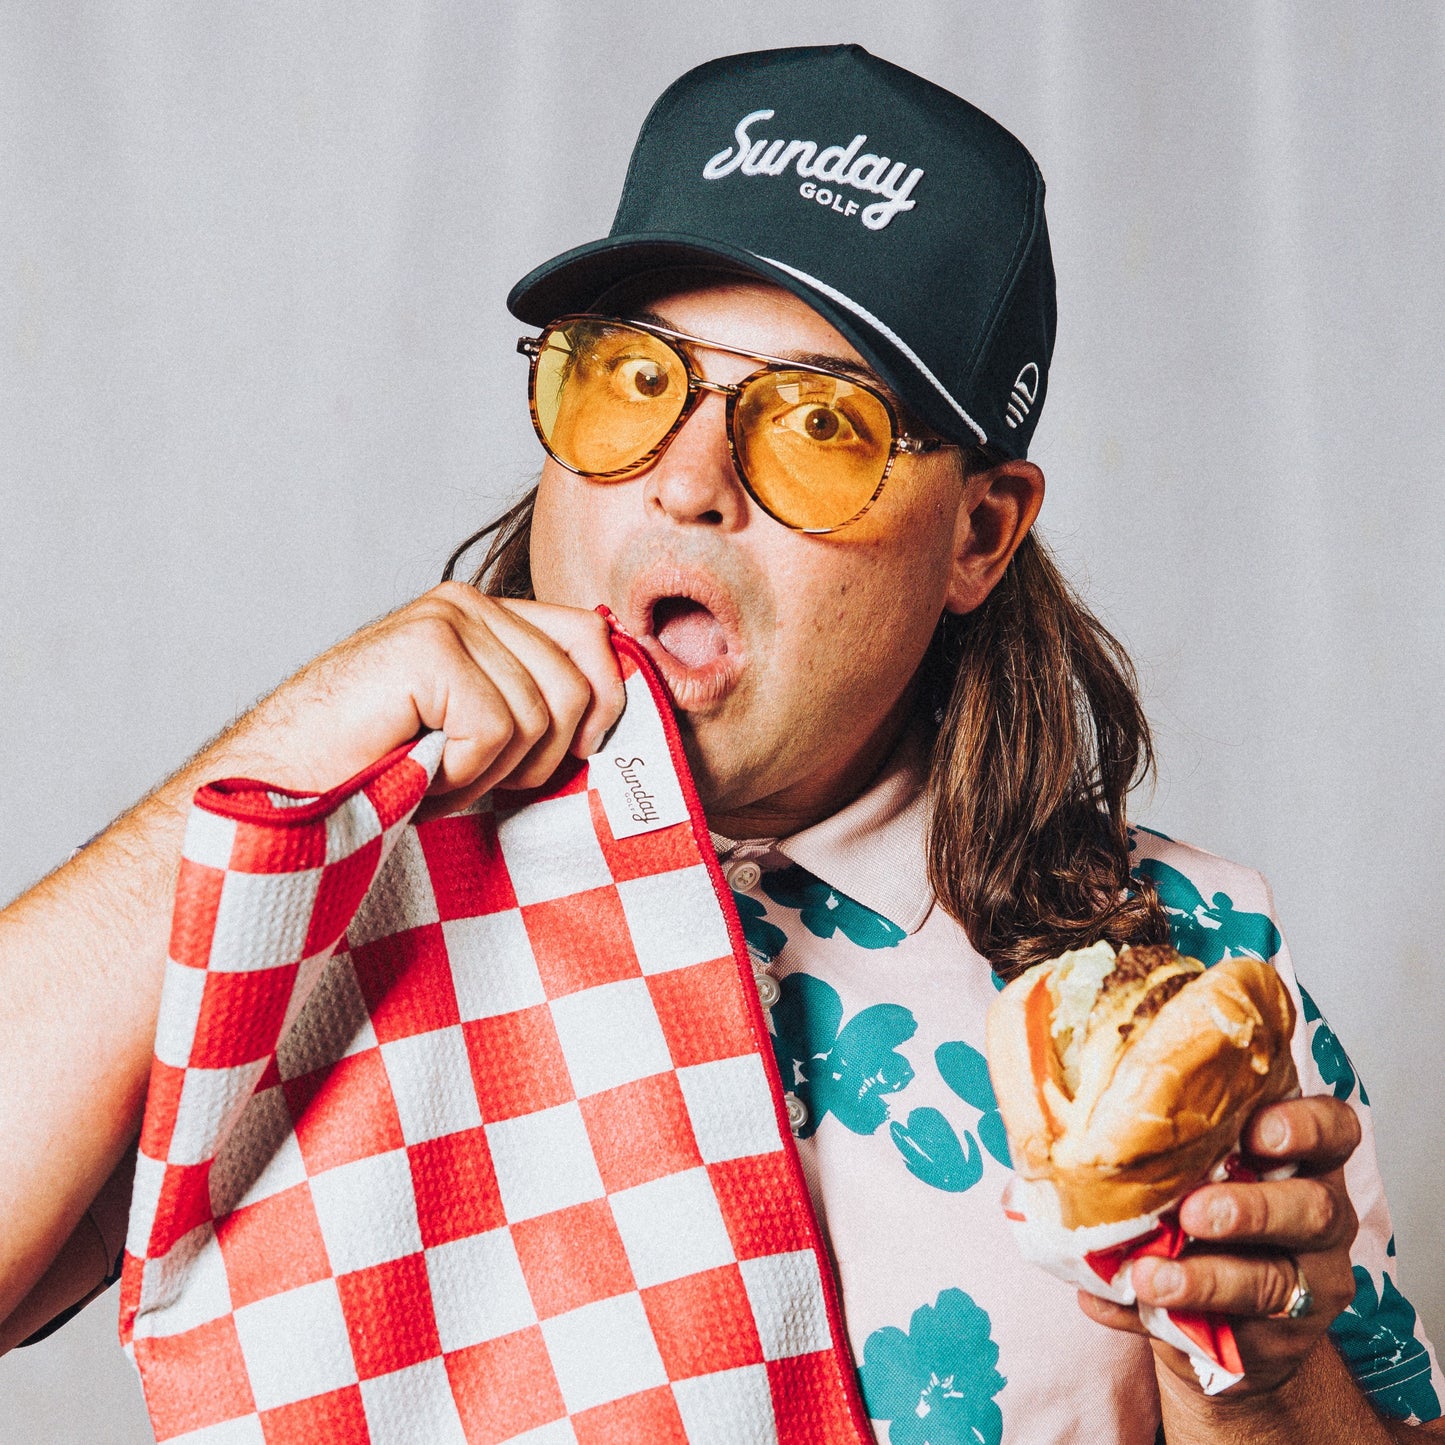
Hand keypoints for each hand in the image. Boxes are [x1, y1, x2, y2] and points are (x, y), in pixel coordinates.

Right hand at [220, 584, 625, 812]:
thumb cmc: (374, 769)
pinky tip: (417, 773)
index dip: (603, 702)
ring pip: (539, 715)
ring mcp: (445, 620)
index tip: (579, 754)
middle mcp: (467, 604)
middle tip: (472, 778)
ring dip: (490, 772)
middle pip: (575, 685)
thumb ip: (533, 701)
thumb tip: (611, 709)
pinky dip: (460, 775)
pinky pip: (495, 730)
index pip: (591, 637)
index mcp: (485, 616)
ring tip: (435, 776)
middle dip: (539, 756)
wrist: (278, 788)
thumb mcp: (473, 732)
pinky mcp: (426, 650)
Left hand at [1077, 1095, 1361, 1395]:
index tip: (1257, 1130)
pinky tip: (1117, 1302)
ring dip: (1206, 1277)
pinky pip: (1229, 1333)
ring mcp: (1308, 1284)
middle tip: (1194, 1212)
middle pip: (1314, 1208)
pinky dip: (1168, 1317)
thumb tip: (1073, 1129)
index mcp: (1301, 1159)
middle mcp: (1319, 1217)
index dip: (1305, 1127)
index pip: (1334, 1129)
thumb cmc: (1203, 1212)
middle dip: (1253, 1208)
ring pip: (1275, 1280)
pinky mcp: (1278, 1339)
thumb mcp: (1198, 1169)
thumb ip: (1168, 1149)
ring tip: (1149, 1276)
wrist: (1222, 1319)